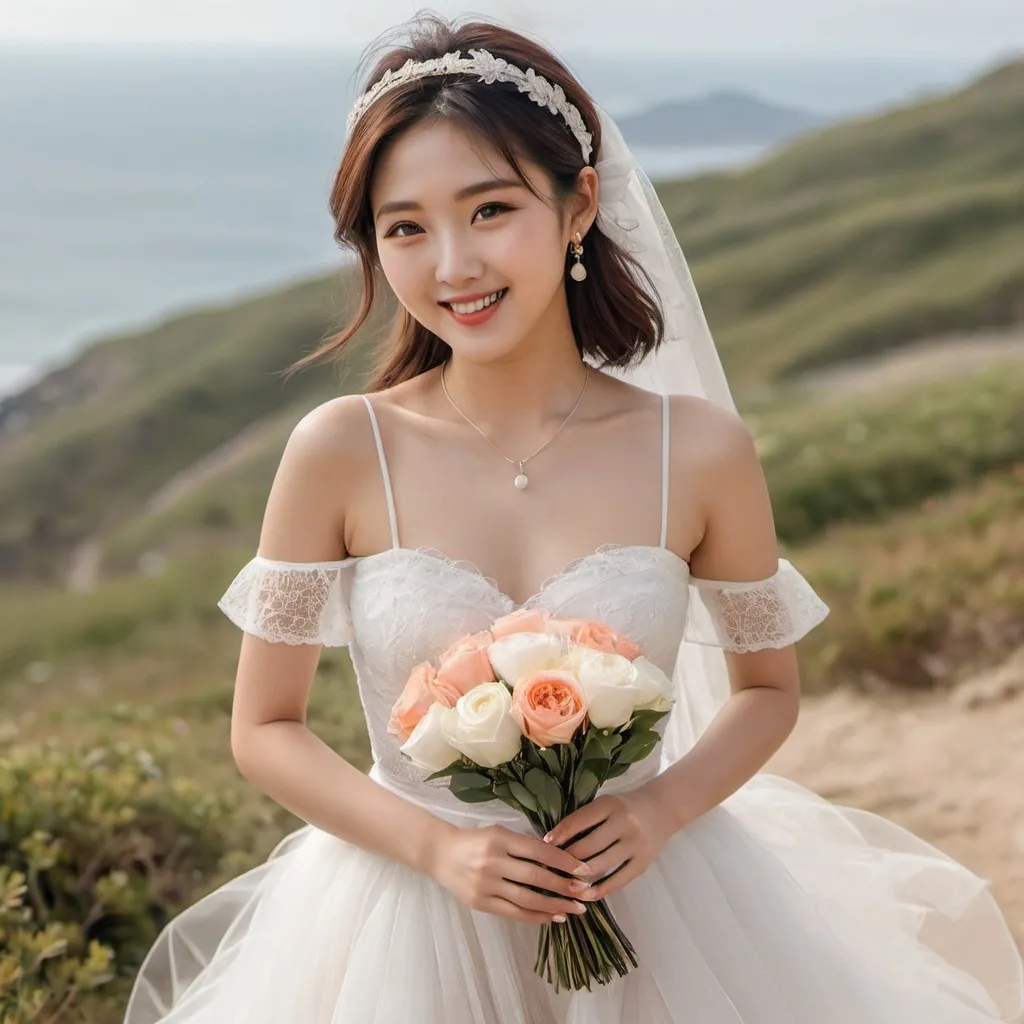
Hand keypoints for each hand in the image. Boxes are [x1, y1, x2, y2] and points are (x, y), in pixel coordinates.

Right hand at [427, 822, 594, 924]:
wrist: (440, 853)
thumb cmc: (474, 841)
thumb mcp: (498, 833)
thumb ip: (523, 845)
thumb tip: (558, 861)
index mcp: (500, 839)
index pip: (539, 851)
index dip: (564, 861)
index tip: (584, 869)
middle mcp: (493, 861)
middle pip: (536, 877)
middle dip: (564, 886)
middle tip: (586, 893)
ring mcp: (485, 884)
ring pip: (527, 899)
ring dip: (554, 906)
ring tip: (573, 910)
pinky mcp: (480, 903)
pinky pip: (513, 913)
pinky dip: (535, 916)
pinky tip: (552, 917)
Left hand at [542, 787, 674, 901]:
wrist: (662, 810)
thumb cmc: (624, 807)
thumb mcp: (606, 804)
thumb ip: (586, 818)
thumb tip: (555, 840)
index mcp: (611, 805)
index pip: (580, 820)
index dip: (561, 833)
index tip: (545, 843)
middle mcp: (624, 824)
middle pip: (589, 846)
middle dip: (567, 858)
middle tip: (551, 867)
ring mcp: (635, 845)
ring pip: (601, 865)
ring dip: (579, 876)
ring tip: (563, 883)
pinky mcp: (642, 863)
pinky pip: (618, 880)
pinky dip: (600, 890)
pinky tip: (586, 895)